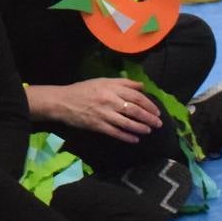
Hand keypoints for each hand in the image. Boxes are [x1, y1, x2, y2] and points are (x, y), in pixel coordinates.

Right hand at [35, 78, 164, 143]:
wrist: (63, 102)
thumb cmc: (83, 90)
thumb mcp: (103, 81)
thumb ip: (123, 83)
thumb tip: (142, 86)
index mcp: (111, 88)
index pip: (136, 96)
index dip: (148, 104)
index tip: (157, 111)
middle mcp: (109, 100)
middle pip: (134, 110)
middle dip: (148, 118)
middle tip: (158, 124)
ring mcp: (104, 114)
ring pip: (127, 123)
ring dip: (140, 128)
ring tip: (148, 131)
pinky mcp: (97, 126)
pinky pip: (116, 133)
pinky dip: (127, 137)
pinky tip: (135, 139)